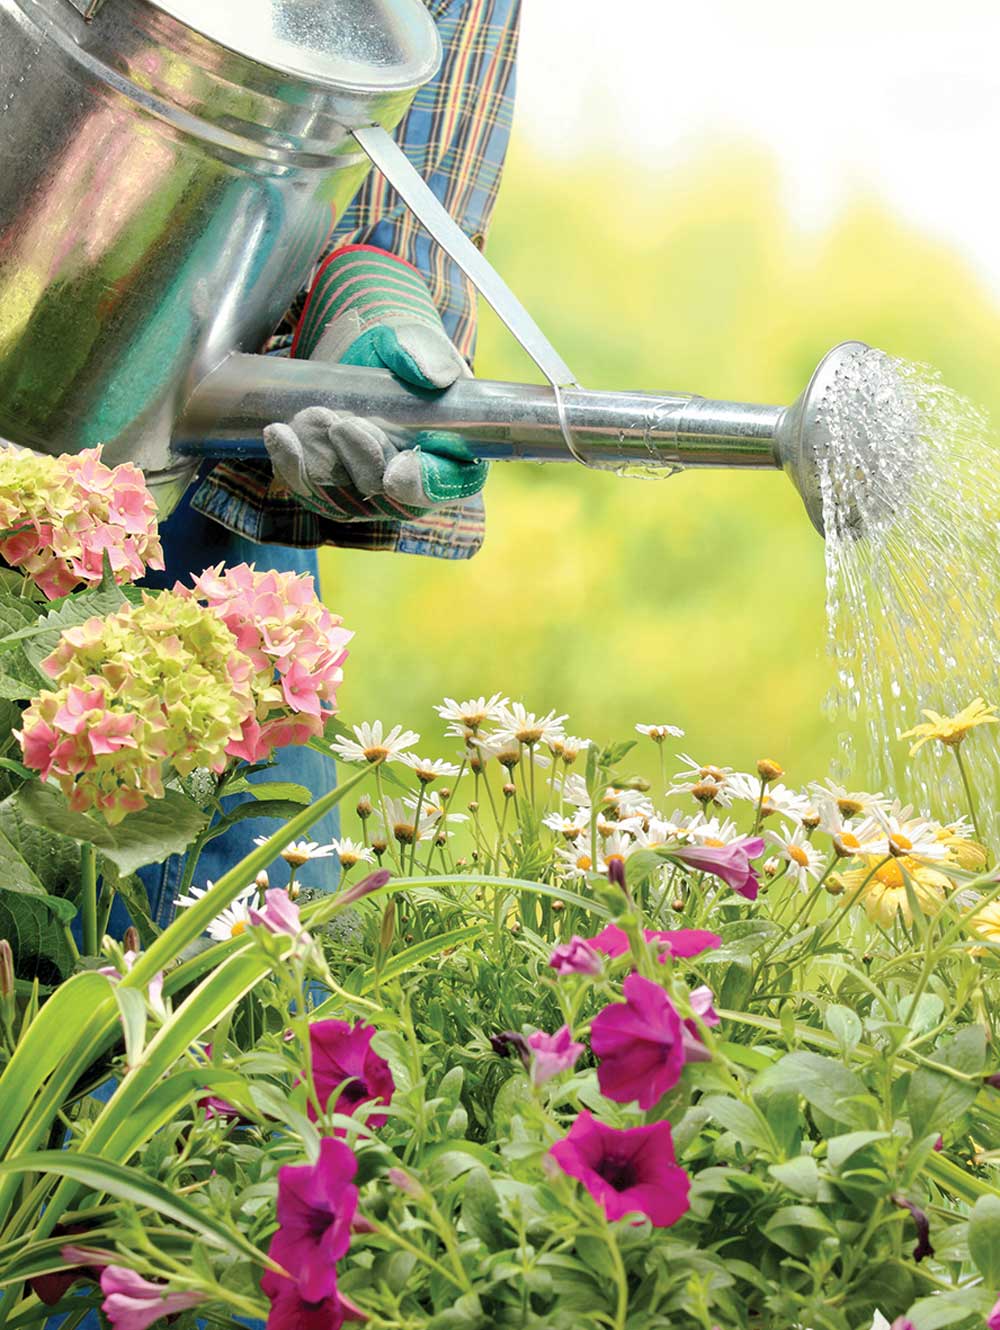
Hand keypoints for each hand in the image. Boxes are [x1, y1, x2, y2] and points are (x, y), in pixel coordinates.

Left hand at [263, 247, 487, 518]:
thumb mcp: (416, 340)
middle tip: (341, 424)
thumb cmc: (399, 348)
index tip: (397, 474)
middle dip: (362, 462)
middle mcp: (412, 483)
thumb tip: (432, 376)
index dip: (424, 484)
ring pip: (343, 496)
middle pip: (389, 497)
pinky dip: (292, 464)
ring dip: (323, 461)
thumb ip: (426, 354)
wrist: (360, 349)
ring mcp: (368, 487)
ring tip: (308, 417)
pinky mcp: (330, 484)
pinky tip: (279, 434)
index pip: (447, 484)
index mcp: (453, 455)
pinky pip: (309, 488)